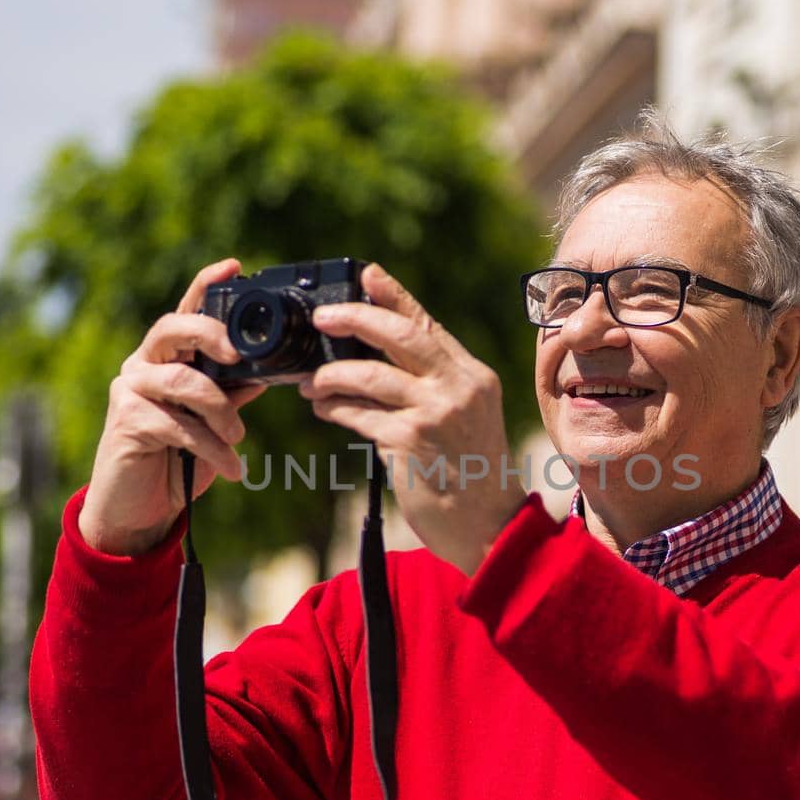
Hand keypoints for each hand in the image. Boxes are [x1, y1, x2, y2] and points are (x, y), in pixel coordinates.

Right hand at [79, 258, 267, 555]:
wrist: (140, 509)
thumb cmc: (177, 460)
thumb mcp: (212, 423)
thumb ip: (231, 394)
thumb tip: (267, 372)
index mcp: (165, 357)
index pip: (184, 312)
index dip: (205, 285)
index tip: (233, 266)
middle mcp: (142, 364)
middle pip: (172, 328)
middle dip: (210, 334)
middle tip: (238, 356)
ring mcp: (130, 390)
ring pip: (183, 381)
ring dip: (221, 411)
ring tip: (238, 439)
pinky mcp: (127, 421)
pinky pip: (180, 425)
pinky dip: (214, 449)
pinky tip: (232, 469)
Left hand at [297, 264, 526, 575]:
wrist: (487, 526)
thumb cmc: (469, 474)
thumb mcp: (463, 417)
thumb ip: (432, 385)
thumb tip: (375, 356)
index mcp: (473, 376)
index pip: (428, 325)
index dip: (394, 296)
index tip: (366, 273)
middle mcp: (459, 388)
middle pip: (402, 335)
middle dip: (356, 318)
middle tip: (323, 317)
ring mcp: (436, 414)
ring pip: (372, 375)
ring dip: (333, 375)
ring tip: (312, 382)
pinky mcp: (411, 442)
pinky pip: (360, 414)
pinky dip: (336, 407)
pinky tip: (323, 407)